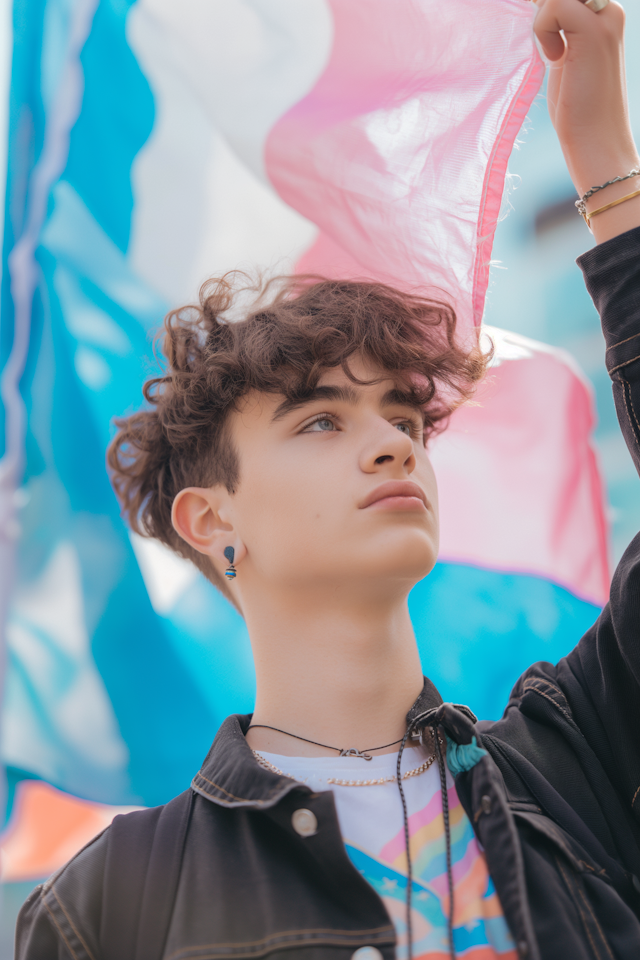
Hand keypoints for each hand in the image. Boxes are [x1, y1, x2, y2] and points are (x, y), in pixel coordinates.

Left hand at [534, 0, 639, 241]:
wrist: (596, 141)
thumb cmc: (577, 111)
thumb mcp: (563, 60)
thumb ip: (555, 32)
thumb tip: (533, 6)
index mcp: (602, 18)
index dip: (546, 12)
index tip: (546, 43)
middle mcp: (608, 13)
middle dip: (544, 12)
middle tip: (548, 50)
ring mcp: (604, 20)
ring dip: (542, 20)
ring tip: (554, 56)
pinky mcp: (594, 32)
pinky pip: (555, 5)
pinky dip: (543, 29)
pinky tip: (555, 59)